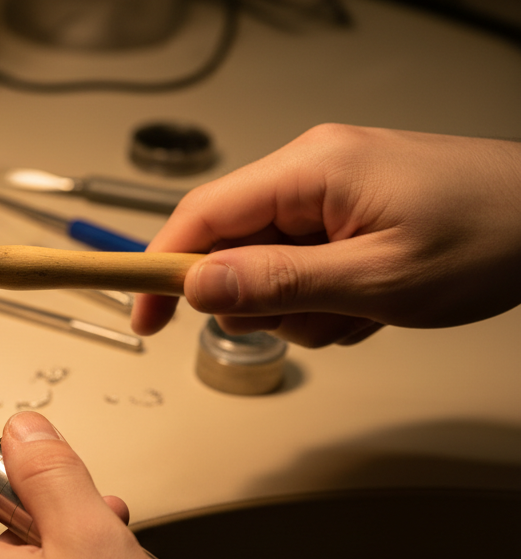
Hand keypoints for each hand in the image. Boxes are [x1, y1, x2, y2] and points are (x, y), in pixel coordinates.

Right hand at [134, 124, 520, 346]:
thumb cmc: (491, 234)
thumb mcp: (377, 277)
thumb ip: (281, 283)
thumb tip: (201, 286)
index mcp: (310, 170)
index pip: (202, 217)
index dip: (163, 269)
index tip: (144, 317)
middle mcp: (312, 171)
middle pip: (234, 249)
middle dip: (263, 302)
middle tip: (318, 317)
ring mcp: (331, 193)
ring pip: (270, 270)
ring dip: (305, 309)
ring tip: (363, 310)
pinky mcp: (350, 213)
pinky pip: (306, 269)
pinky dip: (330, 300)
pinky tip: (374, 303)